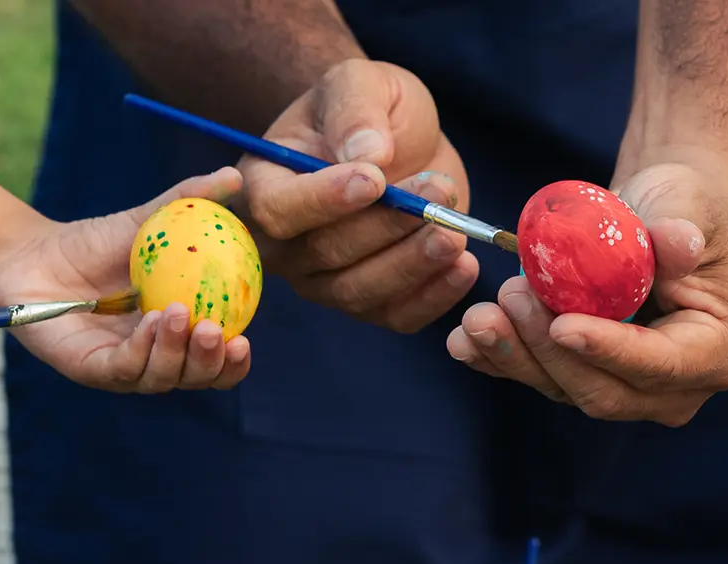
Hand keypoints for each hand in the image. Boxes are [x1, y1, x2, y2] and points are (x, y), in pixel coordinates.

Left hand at [0, 168, 253, 391]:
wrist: (34, 255)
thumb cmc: (94, 243)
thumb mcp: (146, 219)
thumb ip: (188, 200)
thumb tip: (233, 176)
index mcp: (178, 335)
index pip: (215, 361)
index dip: (234, 360)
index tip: (245, 339)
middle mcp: (154, 358)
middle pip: (195, 378)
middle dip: (211, 363)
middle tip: (215, 330)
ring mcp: (122, 367)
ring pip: (161, 377)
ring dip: (177, 353)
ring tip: (179, 313)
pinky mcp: (90, 369)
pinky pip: (123, 369)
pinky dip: (142, 349)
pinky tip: (151, 321)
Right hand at [240, 59, 479, 332]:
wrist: (396, 138)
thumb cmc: (365, 109)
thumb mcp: (359, 83)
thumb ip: (356, 111)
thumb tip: (369, 155)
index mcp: (263, 185)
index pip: (278, 210)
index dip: (325, 199)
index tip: (376, 178)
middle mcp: (283, 245)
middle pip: (325, 254)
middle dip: (387, 226)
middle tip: (438, 193)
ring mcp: (323, 281)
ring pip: (361, 290)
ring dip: (413, 262)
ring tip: (456, 231)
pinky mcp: (370, 301)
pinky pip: (396, 315)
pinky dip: (433, 297)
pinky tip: (464, 266)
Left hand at [446, 158, 727, 424]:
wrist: (664, 214)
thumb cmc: (687, 206)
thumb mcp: (693, 206)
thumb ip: (683, 228)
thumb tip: (678, 243)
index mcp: (715, 354)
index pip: (657, 364)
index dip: (609, 349)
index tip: (562, 324)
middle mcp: (672, 389)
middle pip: (603, 392)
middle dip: (550, 353)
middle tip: (511, 297)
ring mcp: (626, 390)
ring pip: (563, 389)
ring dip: (516, 356)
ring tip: (479, 314)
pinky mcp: (583, 378)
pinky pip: (539, 376)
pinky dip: (500, 360)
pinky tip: (463, 342)